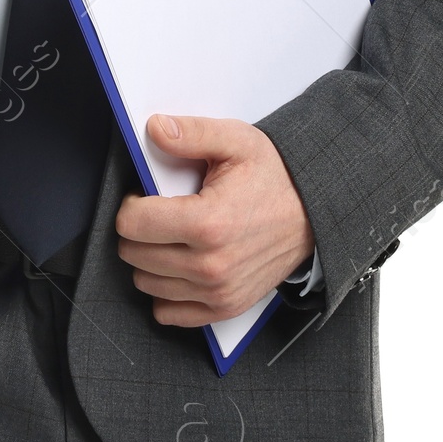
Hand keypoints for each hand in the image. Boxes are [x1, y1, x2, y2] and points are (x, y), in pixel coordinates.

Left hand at [116, 114, 313, 326]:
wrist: (313, 214)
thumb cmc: (273, 177)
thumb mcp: (235, 142)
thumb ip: (192, 133)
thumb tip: (156, 129)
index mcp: (208, 222)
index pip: (133, 224)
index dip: (130, 205)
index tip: (142, 196)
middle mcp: (211, 264)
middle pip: (135, 255)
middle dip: (137, 230)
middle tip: (156, 213)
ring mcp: (218, 291)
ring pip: (147, 283)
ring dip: (148, 259)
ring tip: (169, 236)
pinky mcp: (225, 307)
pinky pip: (170, 312)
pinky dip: (165, 291)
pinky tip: (176, 265)